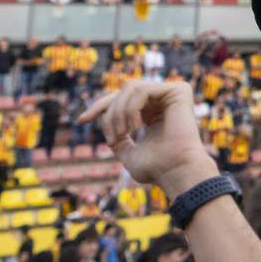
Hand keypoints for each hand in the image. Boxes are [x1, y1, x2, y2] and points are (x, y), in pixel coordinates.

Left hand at [81, 80, 215, 200]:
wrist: (176, 172)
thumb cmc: (156, 168)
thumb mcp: (128, 152)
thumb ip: (117, 137)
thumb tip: (104, 122)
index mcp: (154, 114)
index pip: (122, 100)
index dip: (100, 107)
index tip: (81, 120)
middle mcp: (163, 101)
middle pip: (123, 91)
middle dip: (107, 111)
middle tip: (110, 138)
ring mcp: (171, 94)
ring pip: (130, 88)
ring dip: (118, 112)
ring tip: (121, 135)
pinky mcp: (179, 90)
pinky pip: (141, 90)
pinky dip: (130, 108)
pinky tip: (134, 127)